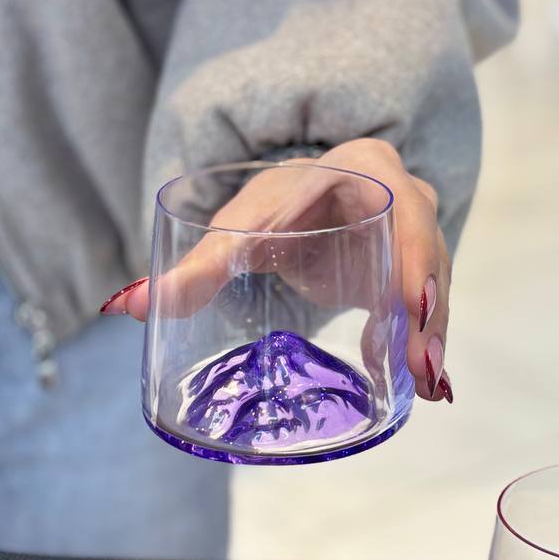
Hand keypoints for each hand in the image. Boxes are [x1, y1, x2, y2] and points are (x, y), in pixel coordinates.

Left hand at [101, 139, 451, 402]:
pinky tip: (427, 391)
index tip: (408, 302)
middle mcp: (405, 199)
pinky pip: (426, 312)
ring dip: (431, 339)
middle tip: (422, 364)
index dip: (412, 253)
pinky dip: (423, 349)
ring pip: (433, 289)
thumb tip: (125, 305)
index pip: (402, 208)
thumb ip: (194, 270)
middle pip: (427, 254)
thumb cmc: (269, 212)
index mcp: (366, 169)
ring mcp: (416, 240)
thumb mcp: (237, 233)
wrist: (295, 213)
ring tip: (428, 387)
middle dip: (427, 311)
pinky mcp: (413, 277)